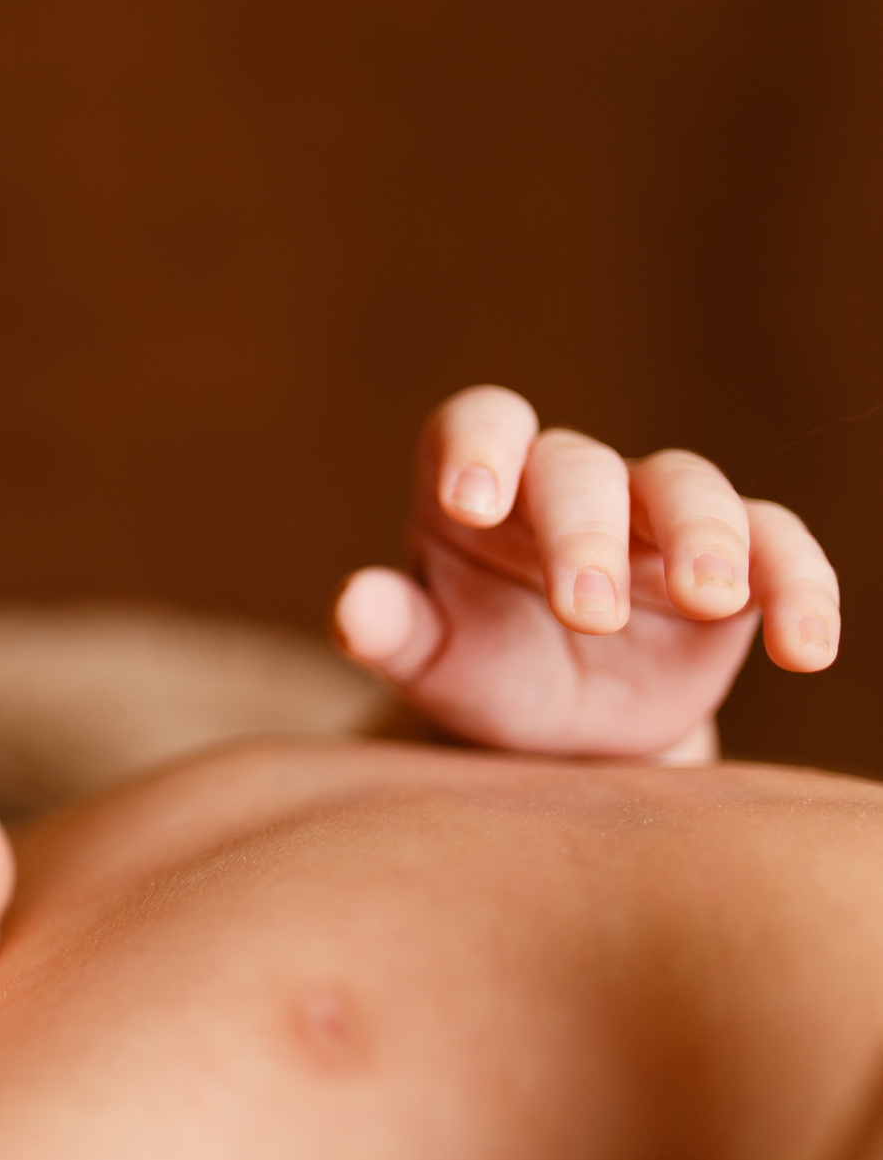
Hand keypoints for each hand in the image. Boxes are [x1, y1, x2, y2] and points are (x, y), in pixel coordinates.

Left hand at [333, 386, 839, 760]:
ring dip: (705, 536)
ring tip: (709, 598)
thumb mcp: (431, 661)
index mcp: (481, 486)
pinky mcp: (735, 564)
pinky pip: (781, 548)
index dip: (477, 448)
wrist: (564, 736)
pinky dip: (801, 588)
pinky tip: (807, 651)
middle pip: (585, 468)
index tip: (469, 503)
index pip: (482, 423)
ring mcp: (656, 517)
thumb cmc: (483, 672)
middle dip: (586, 531)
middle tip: (586, 609)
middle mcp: (570, 483)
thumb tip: (352, 606)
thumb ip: (390, 630)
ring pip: (688, 487)